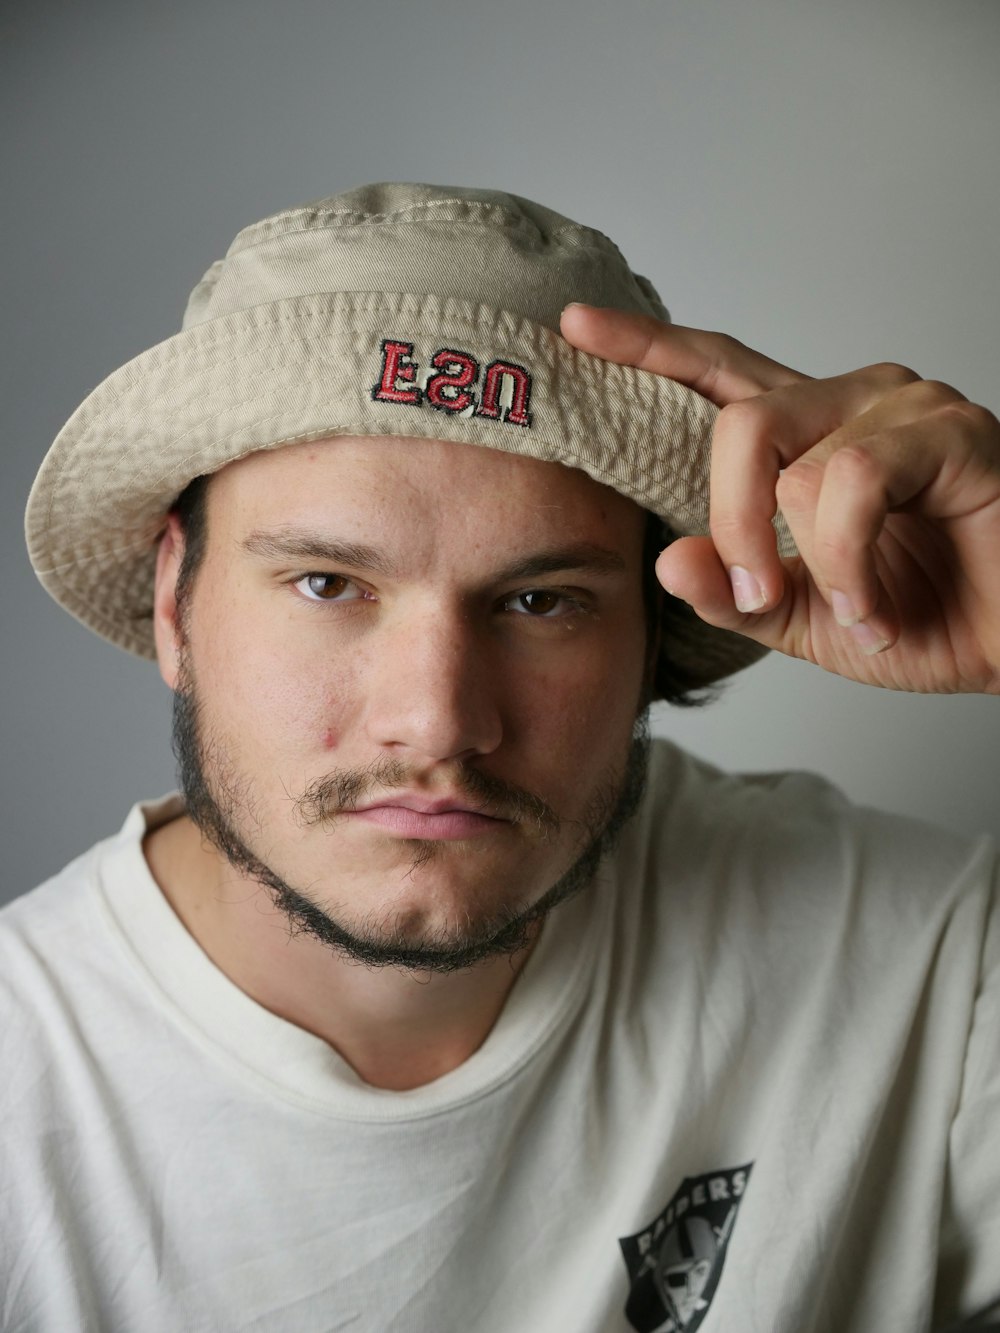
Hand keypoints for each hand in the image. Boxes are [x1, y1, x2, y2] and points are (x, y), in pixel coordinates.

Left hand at [560, 304, 999, 694]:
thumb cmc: (923, 618)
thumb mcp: (804, 620)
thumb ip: (734, 593)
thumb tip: (668, 561)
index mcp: (807, 435)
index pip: (716, 372)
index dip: (648, 347)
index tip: (574, 326)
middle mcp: (851, 402)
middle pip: (738, 421)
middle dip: (730, 521)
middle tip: (757, 591)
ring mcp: (904, 407)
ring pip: (791, 460)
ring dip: (808, 561)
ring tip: (855, 612)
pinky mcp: (951, 430)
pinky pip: (851, 482)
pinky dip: (851, 565)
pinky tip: (879, 609)